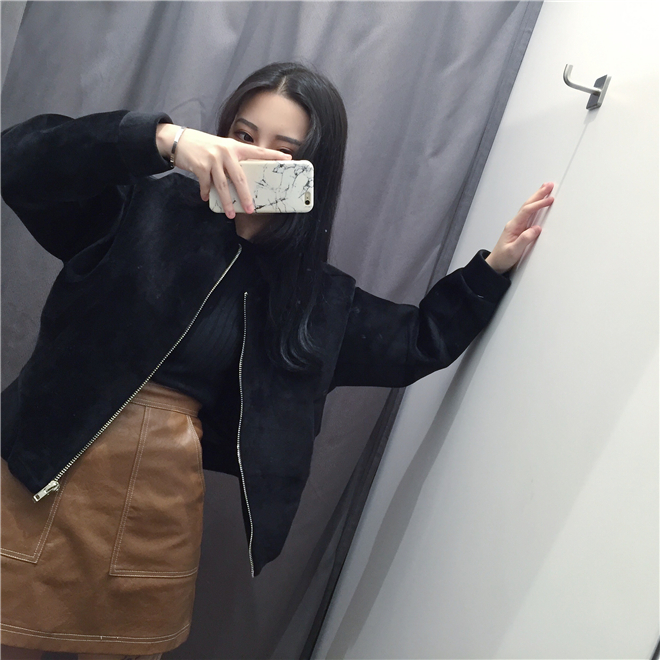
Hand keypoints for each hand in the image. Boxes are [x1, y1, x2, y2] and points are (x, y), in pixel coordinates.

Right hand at [155, 124, 290, 217]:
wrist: (179, 140)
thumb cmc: (203, 146)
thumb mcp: (221, 148)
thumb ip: (232, 159)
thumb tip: (242, 180)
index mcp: (234, 147)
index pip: (257, 151)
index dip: (273, 154)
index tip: (287, 158)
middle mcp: (225, 152)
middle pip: (239, 178)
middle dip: (245, 196)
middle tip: (251, 209)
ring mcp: (213, 159)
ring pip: (223, 186)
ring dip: (227, 202)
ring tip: (231, 213)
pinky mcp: (200, 166)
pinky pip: (206, 185)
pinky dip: (206, 193)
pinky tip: (206, 199)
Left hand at [485, 183, 554, 273]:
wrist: (495, 264)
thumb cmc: (502, 258)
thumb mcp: (514, 251)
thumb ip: (524, 240)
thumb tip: (536, 229)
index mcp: (513, 226)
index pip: (527, 211)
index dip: (538, 204)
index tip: (549, 199)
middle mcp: (514, 224)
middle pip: (527, 205)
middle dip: (538, 194)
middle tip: (549, 185)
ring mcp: (517, 226)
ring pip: (528, 208)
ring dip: (537, 198)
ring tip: (546, 189)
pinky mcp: (520, 229)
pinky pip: (529, 214)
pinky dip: (536, 206)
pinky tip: (539, 204)